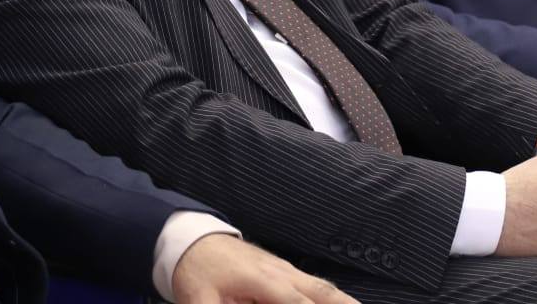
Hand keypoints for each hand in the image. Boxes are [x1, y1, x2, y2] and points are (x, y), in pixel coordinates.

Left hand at [172, 234, 358, 303]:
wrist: (192, 239)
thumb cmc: (196, 272)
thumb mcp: (200, 301)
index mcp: (263, 281)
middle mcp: (281, 273)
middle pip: (322, 293)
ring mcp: (285, 269)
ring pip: (323, 287)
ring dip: (344, 301)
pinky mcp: (283, 270)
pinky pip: (315, 284)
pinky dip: (332, 295)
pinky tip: (343, 303)